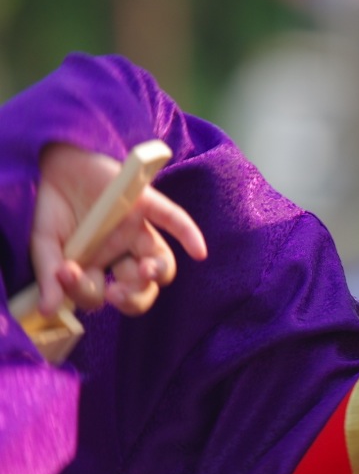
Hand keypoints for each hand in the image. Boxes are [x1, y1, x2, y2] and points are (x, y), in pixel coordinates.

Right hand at [31, 143, 206, 315]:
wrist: (50, 164)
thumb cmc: (51, 208)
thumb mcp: (45, 243)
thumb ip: (48, 274)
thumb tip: (46, 309)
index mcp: (100, 266)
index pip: (103, 294)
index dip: (87, 292)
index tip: (66, 274)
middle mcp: (124, 252)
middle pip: (142, 287)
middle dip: (133, 297)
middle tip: (116, 293)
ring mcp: (137, 230)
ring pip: (162, 260)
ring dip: (156, 272)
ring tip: (145, 270)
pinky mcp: (145, 202)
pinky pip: (173, 219)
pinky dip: (188, 234)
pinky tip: (199, 252)